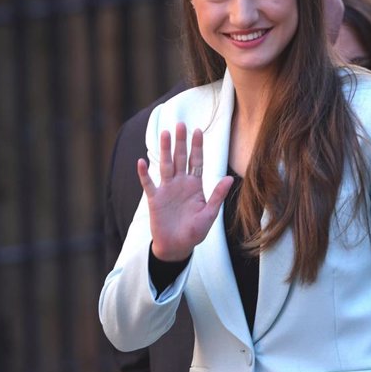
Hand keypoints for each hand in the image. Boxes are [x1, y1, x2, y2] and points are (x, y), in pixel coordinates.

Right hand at [137, 122, 233, 260]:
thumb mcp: (209, 214)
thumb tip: (229, 178)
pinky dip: (144, 174)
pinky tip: (141, 161)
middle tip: (180, 124)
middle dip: (181, 142)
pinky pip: (149, 184)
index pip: (197, 161)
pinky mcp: (154, 199)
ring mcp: (167, 189)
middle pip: (181, 158)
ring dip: (165, 150)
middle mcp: (180, 183)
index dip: (197, 146)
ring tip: (164, 133)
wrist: (177, 247)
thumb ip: (217, 196)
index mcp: (195, 185)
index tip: (198, 130)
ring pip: (166, 165)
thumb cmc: (195, 232)